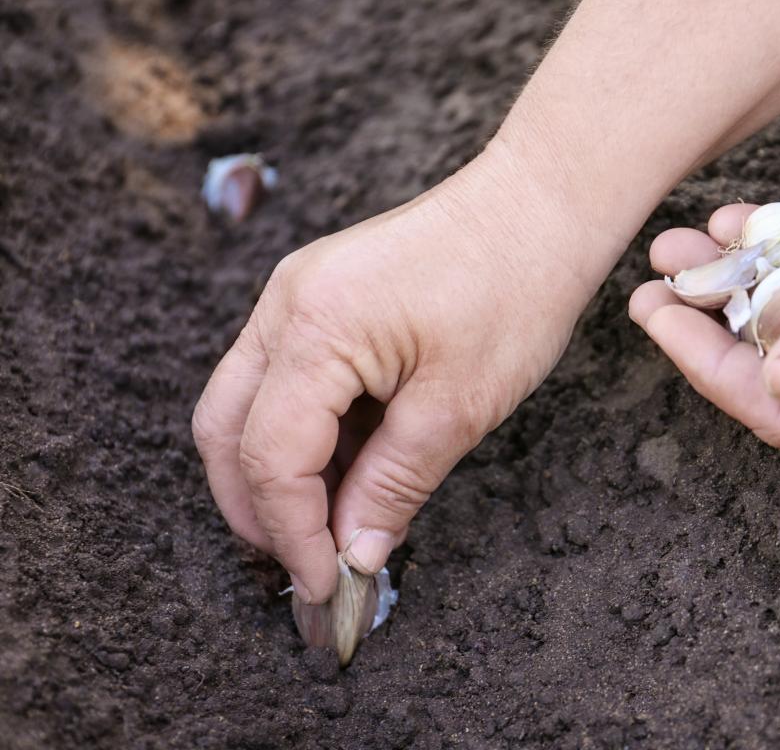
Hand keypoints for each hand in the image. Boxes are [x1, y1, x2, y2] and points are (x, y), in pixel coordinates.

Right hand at [192, 149, 590, 602]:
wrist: (540, 205)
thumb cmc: (515, 289)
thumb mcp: (459, 405)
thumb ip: (393, 485)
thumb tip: (354, 553)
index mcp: (315, 328)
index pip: (269, 456)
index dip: (291, 533)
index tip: (326, 586)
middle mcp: (286, 304)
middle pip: (227, 429)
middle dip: (257, 508)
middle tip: (308, 563)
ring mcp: (297, 293)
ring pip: (250, 405)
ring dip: (283, 472)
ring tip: (337, 524)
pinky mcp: (321, 294)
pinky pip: (286, 377)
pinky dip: (307, 433)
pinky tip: (351, 470)